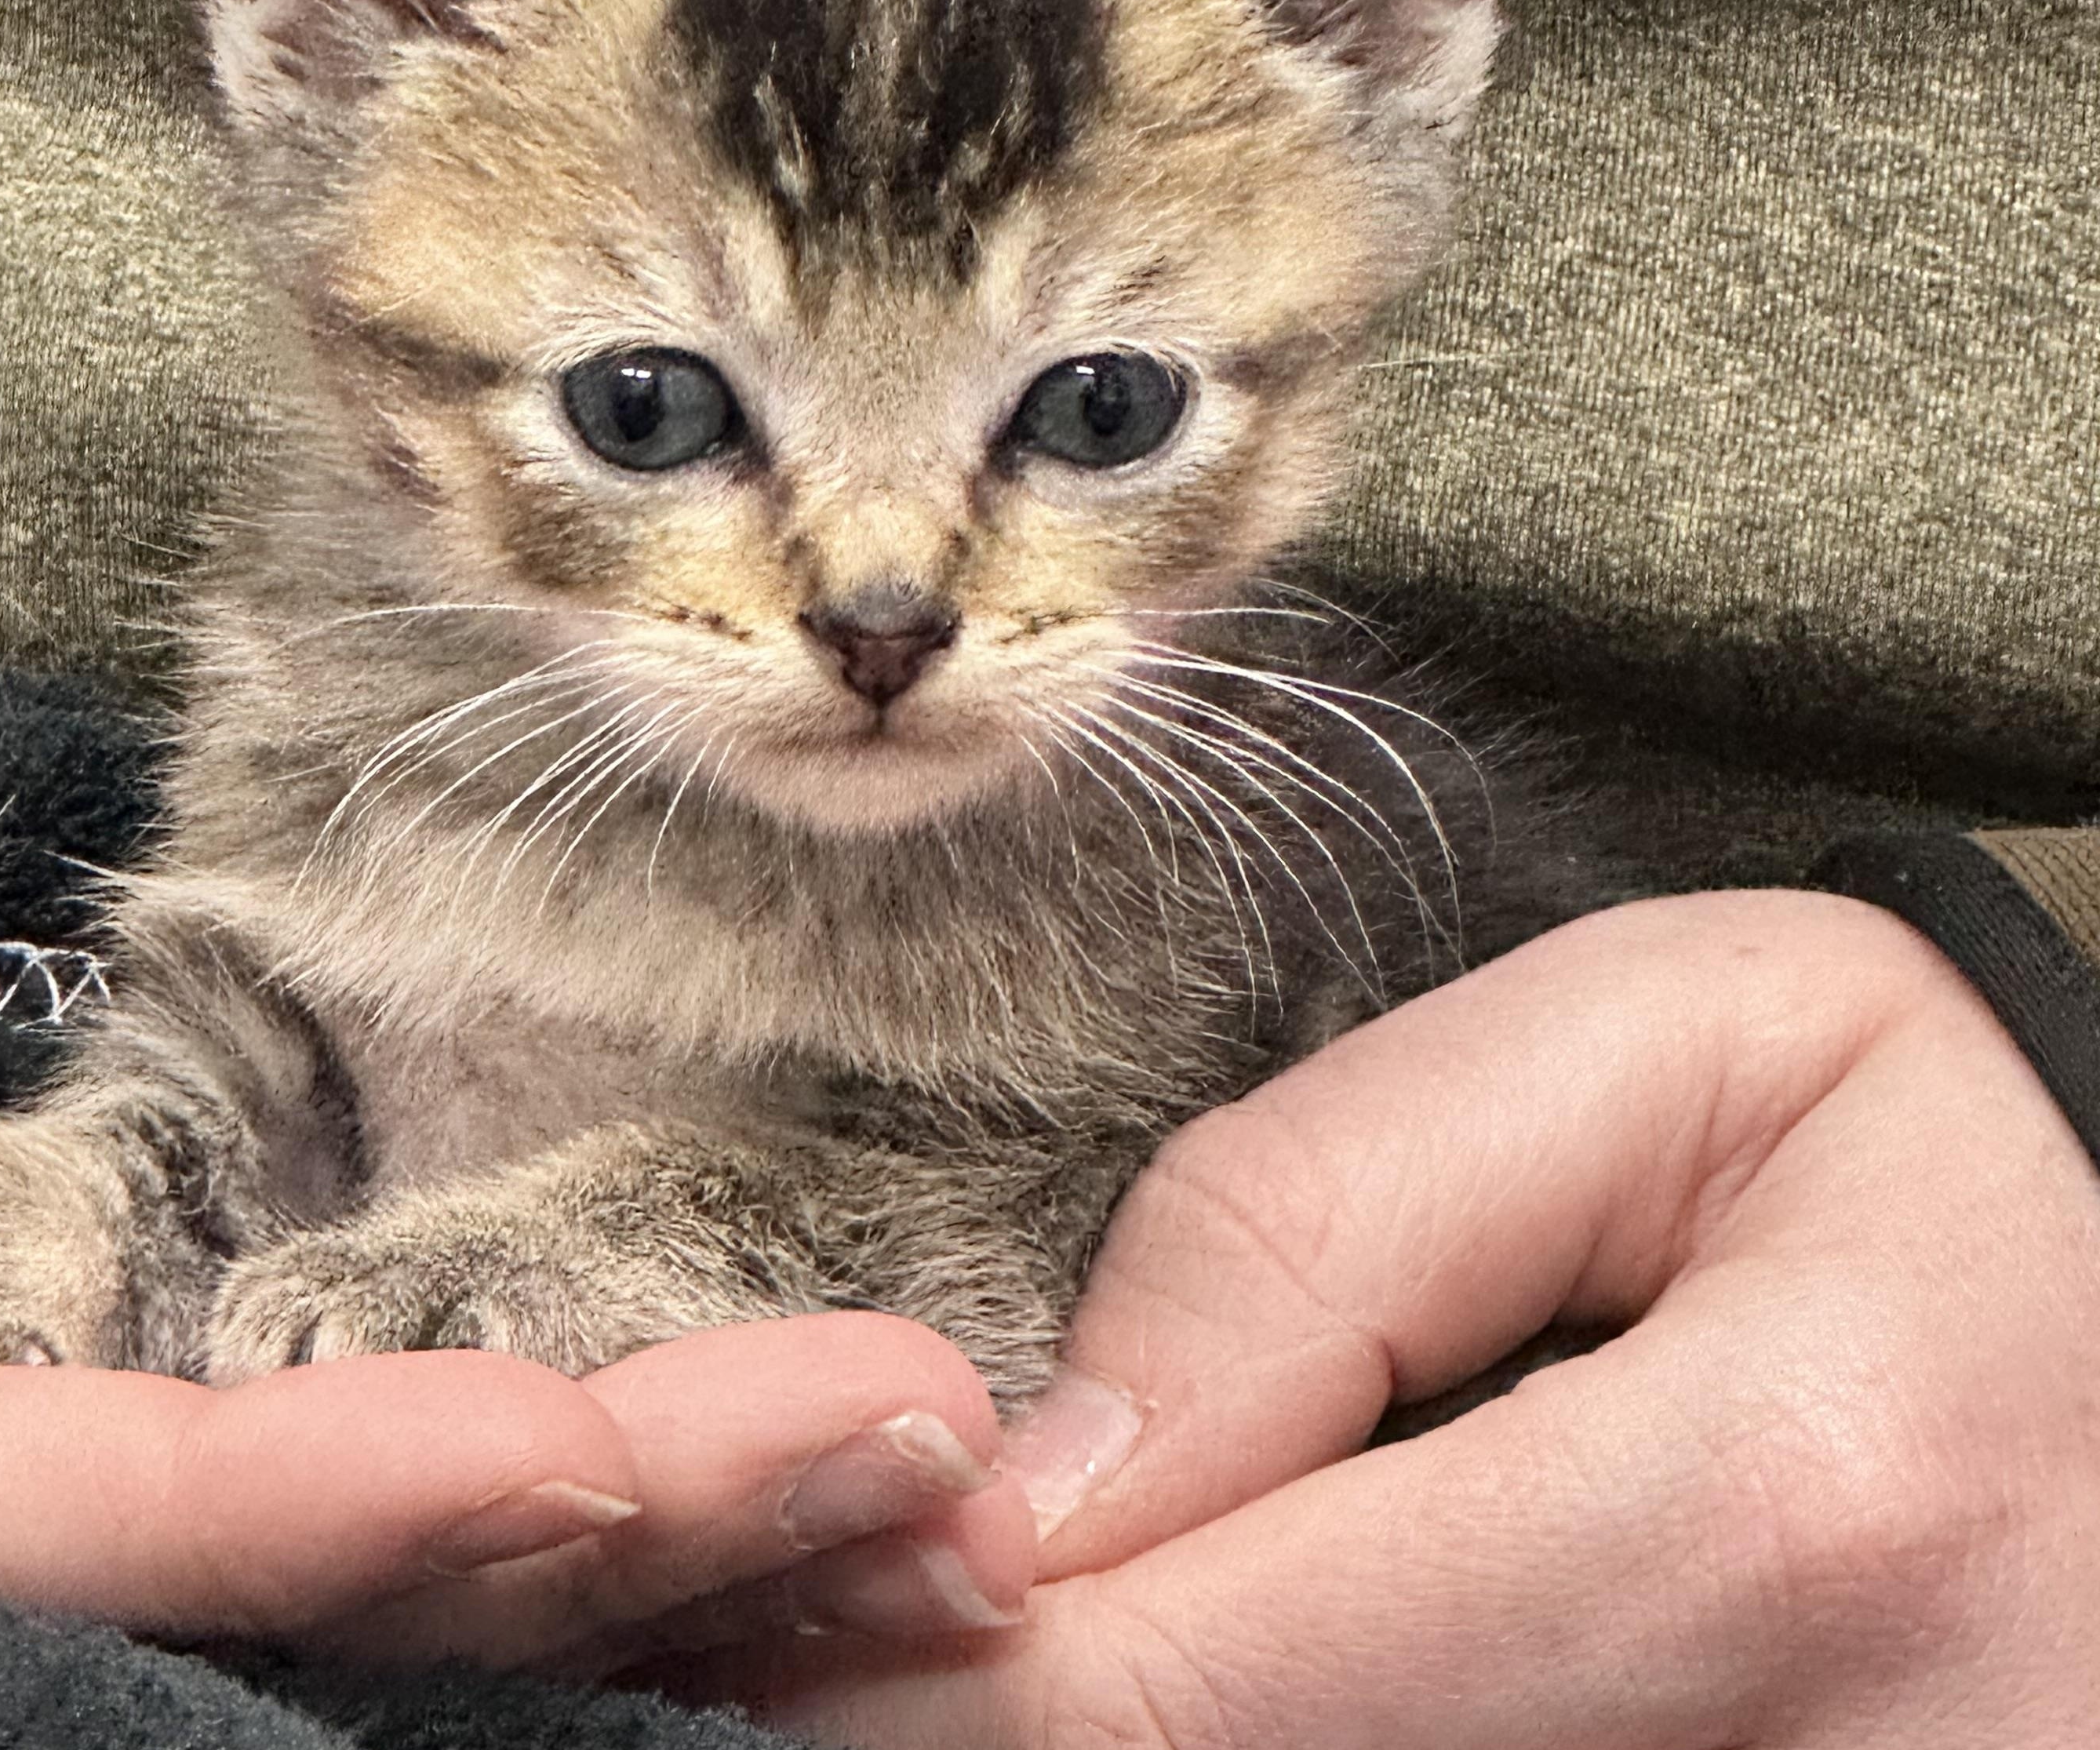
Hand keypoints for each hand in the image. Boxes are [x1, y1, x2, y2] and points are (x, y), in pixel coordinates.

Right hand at [0, 761, 1032, 1656]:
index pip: (91, 1530)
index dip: (333, 1504)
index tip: (574, 1448)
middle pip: (332, 1596)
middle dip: (628, 1539)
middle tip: (909, 1443)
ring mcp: (114, 1545)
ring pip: (423, 1589)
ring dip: (693, 1538)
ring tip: (935, 1452)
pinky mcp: (198, 1492)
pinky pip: (425, 1525)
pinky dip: (619, 1506)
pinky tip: (806, 1450)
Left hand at [749, 891, 2099, 1745]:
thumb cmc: (1903, 1163)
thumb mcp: (1660, 1046)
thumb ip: (1329, 1219)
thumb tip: (1058, 1485)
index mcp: (1789, 1515)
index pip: (1218, 1676)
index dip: (962, 1665)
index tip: (824, 1605)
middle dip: (1028, 1745)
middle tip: (890, 1643)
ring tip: (1072, 1647)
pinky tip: (1258, 1682)